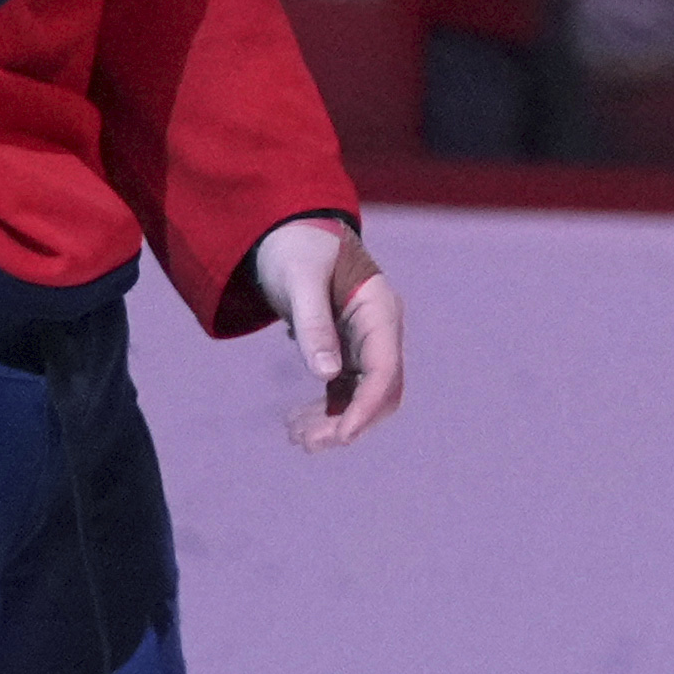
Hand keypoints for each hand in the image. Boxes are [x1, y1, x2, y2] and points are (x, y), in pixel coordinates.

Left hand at [250, 212, 404, 450]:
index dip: (366, 406)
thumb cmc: (296, 248)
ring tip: (295, 436)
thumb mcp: (299, 280)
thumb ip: (314, 323)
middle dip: (348, 421)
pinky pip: (344, 390)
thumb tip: (326, 375)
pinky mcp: (347, 351)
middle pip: (380, 391)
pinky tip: (295, 423)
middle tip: (306, 441)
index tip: (341, 435)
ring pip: (362, 397)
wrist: (289, 232)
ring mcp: (365, 342)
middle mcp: (380, 330)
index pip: (385, 369)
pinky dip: (324, 410)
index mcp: (380, 309)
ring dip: (333, 421)